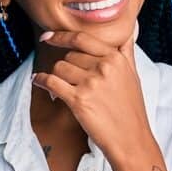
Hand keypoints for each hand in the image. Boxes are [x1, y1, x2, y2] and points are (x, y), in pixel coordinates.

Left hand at [31, 20, 147, 163]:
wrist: (131, 140)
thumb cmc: (131, 110)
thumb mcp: (134, 75)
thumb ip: (126, 51)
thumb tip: (128, 30)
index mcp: (115, 58)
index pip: (82, 39)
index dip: (61, 36)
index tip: (48, 36)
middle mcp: (103, 67)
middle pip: (69, 56)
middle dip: (66, 68)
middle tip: (69, 81)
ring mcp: (91, 83)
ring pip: (59, 68)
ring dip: (56, 77)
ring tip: (60, 88)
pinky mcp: (79, 100)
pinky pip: (51, 82)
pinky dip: (40, 81)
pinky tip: (37, 81)